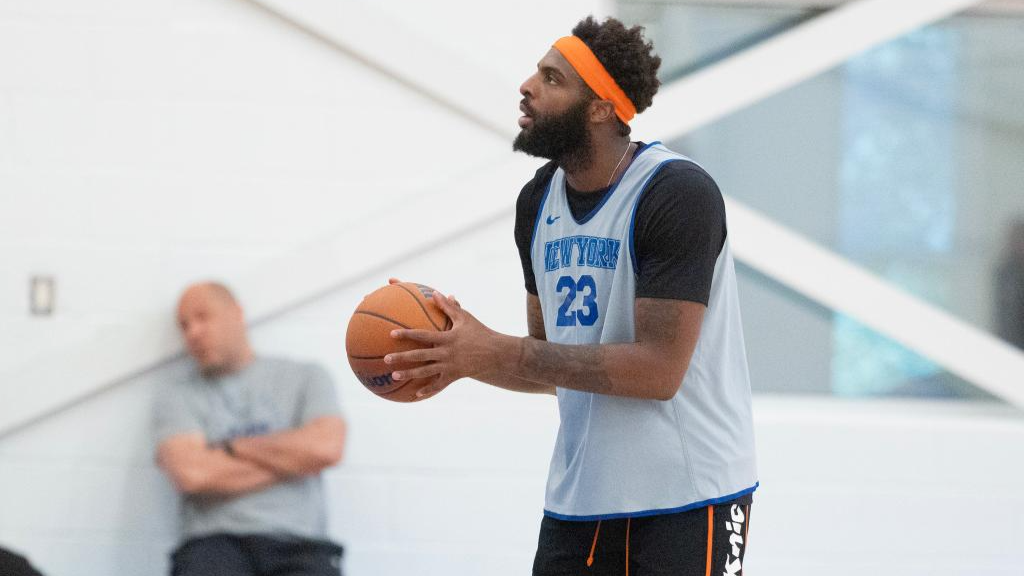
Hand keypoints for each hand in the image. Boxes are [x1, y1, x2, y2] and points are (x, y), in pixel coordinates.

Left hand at [385, 289, 499, 397]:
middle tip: (386, 358)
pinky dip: (428, 389)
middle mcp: (446, 353)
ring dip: (409, 374)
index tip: (392, 334)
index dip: (407, 334)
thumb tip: (436, 293)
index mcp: (447, 338)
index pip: (423, 336)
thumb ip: (449, 307)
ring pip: (426, 372)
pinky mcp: (454, 376)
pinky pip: (439, 385)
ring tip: (394, 376)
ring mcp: (450, 366)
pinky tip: (416, 394)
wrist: (496, 354)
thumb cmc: (479, 332)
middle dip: (402, 357)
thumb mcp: (465, 318)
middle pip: (420, 356)